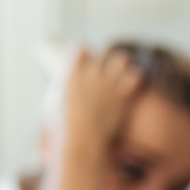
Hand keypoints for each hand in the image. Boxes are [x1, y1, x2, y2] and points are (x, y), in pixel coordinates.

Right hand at [57, 47, 141, 164]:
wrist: (83, 141)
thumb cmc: (65, 128)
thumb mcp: (54, 104)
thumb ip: (62, 91)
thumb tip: (62, 92)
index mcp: (72, 73)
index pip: (81, 48)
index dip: (86, 51)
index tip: (88, 55)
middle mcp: (90, 74)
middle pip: (104, 51)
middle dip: (107, 54)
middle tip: (109, 61)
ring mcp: (107, 84)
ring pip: (121, 59)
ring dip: (123, 63)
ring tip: (123, 69)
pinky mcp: (122, 97)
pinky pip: (135, 77)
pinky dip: (136, 76)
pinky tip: (136, 79)